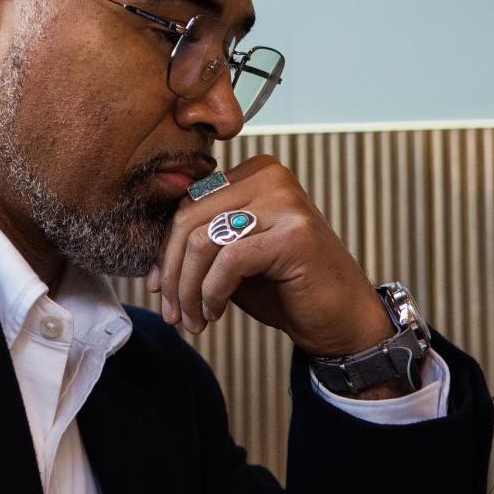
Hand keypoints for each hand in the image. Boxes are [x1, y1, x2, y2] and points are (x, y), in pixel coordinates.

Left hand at [145, 156, 385, 357]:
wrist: (341, 320)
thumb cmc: (286, 289)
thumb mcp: (234, 259)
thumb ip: (202, 242)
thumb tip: (152, 254)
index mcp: (254, 173)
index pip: (188, 203)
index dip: (165, 249)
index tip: (157, 287)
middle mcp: (271, 177)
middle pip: (189, 219)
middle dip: (172, 273)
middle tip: (172, 313)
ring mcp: (285, 202)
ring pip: (203, 241)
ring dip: (189, 289)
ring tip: (192, 319)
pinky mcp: (294, 234)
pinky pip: (228, 261)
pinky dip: (212, 293)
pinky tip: (214, 313)